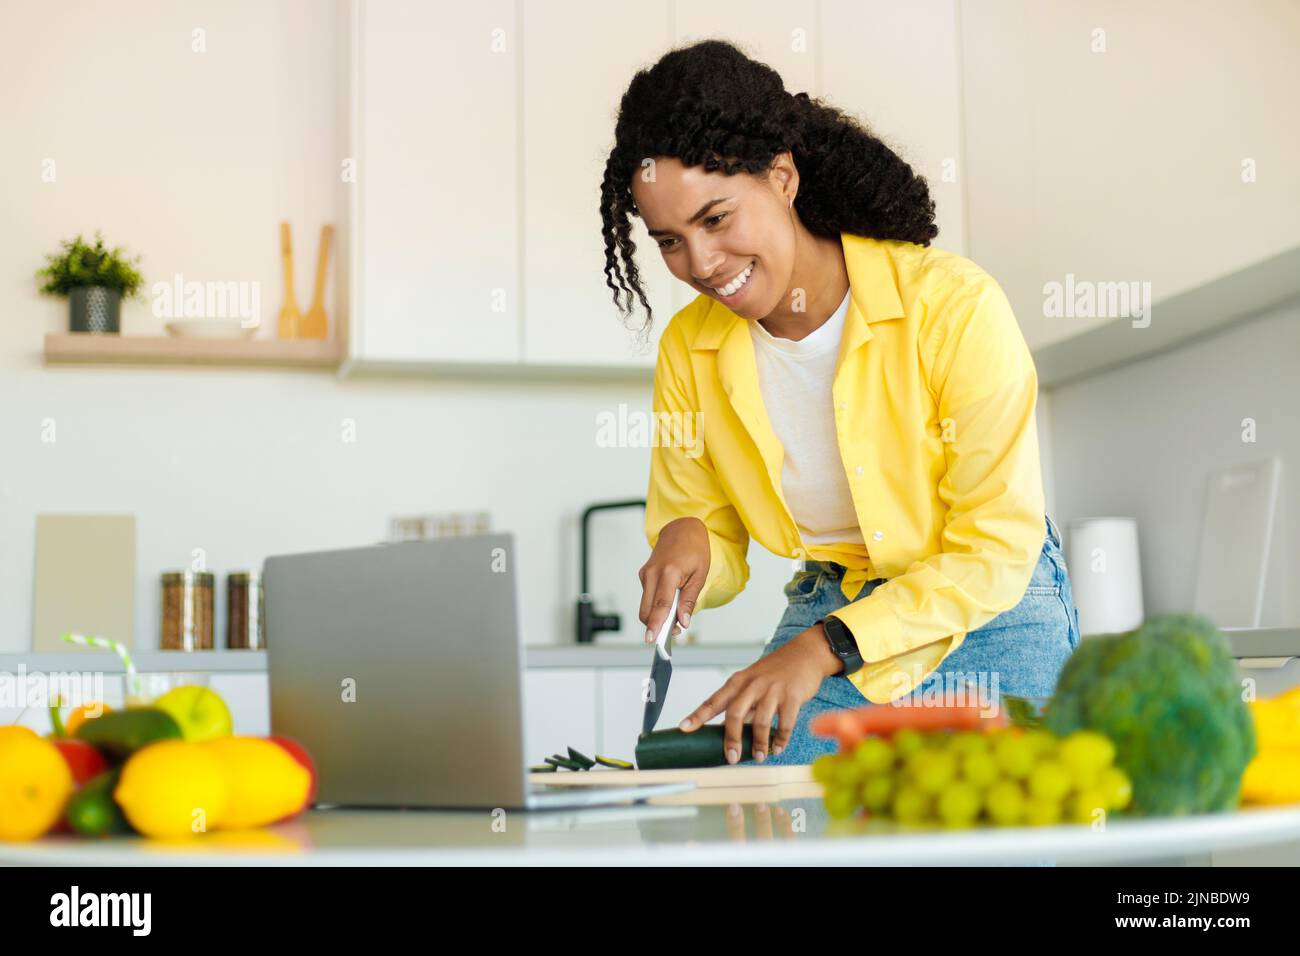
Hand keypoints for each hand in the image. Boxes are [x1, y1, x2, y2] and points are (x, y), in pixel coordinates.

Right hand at [638, 517, 709, 643]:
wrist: (682, 529)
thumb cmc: (694, 549)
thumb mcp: (700, 575)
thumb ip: (689, 600)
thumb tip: (683, 621)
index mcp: (669, 572)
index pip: (660, 604)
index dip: (656, 624)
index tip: (652, 639)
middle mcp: (652, 573)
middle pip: (646, 610)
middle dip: (656, 626)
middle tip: (674, 632)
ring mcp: (645, 574)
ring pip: (645, 606)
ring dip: (657, 617)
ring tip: (675, 618)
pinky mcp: (644, 575)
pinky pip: (647, 597)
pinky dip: (656, 606)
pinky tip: (670, 603)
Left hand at [679, 624, 843, 762]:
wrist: (805, 654)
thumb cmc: (776, 670)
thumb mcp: (753, 681)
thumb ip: (743, 703)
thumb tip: (731, 732)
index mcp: (738, 681)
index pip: (713, 700)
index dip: (698, 715)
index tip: (684, 728)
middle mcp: (753, 685)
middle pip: (734, 714)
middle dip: (732, 739)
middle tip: (731, 758)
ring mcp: (773, 690)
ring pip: (760, 722)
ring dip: (759, 744)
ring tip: (759, 757)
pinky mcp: (792, 696)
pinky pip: (785, 723)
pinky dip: (780, 739)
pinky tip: (778, 748)